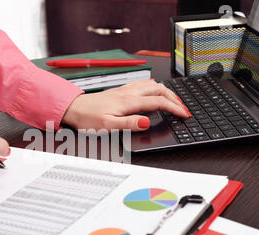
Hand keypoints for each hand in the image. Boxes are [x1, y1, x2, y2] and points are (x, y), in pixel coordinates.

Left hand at [62, 79, 190, 130]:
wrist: (74, 108)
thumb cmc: (87, 118)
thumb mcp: (108, 125)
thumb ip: (129, 124)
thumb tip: (146, 122)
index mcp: (128, 101)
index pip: (158, 102)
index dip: (174, 108)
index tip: (184, 114)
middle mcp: (128, 92)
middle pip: (159, 89)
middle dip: (174, 98)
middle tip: (183, 108)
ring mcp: (125, 89)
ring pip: (152, 84)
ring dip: (166, 91)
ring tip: (174, 100)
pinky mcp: (121, 90)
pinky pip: (144, 84)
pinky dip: (155, 88)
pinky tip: (154, 92)